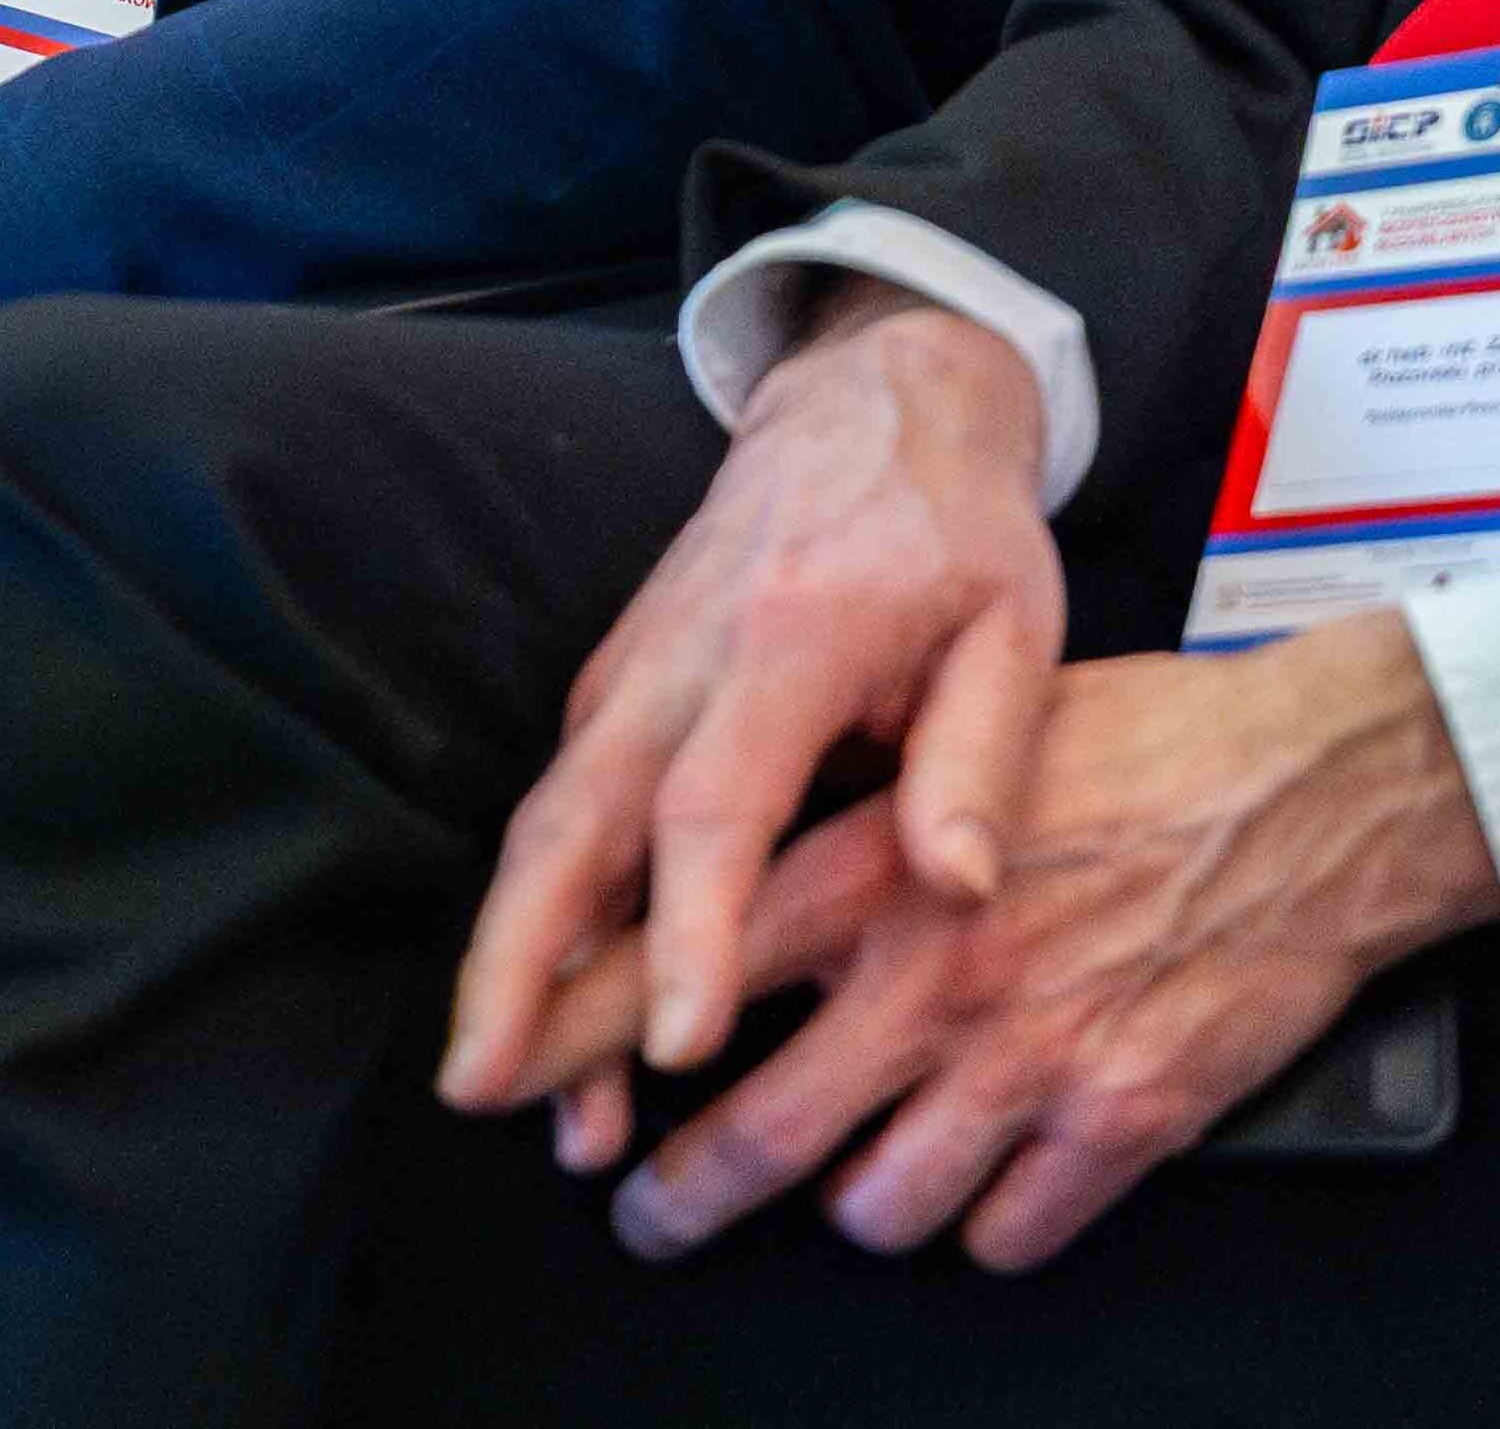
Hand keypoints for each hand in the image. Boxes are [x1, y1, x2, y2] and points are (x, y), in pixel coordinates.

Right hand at [442, 292, 1066, 1137]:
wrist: (872, 403)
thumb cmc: (954, 531)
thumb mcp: (1014, 624)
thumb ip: (984, 758)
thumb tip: (961, 893)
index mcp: (788, 638)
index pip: (714, 802)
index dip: (692, 929)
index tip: (680, 1046)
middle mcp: (678, 660)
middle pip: (570, 821)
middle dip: (516, 962)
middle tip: (486, 1089)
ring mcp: (629, 673)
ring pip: (545, 825)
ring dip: (514, 959)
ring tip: (509, 1095)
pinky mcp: (613, 692)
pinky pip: (561, 815)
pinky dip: (541, 917)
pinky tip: (556, 1024)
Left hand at [477, 622, 1499, 1273]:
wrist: (1318, 785)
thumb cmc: (1149, 742)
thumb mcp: (968, 740)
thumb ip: (861, 823)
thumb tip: (751, 881)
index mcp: (879, 866)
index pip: (682, 966)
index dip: (583, 1037)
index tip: (522, 1081)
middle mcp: (935, 974)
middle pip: (757, 1134)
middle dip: (680, 1193)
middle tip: (647, 1210)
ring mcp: (1028, 1059)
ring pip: (875, 1207)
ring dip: (843, 1209)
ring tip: (830, 1196)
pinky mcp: (1119, 1121)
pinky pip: (1005, 1233)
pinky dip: (978, 1225)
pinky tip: (978, 1190)